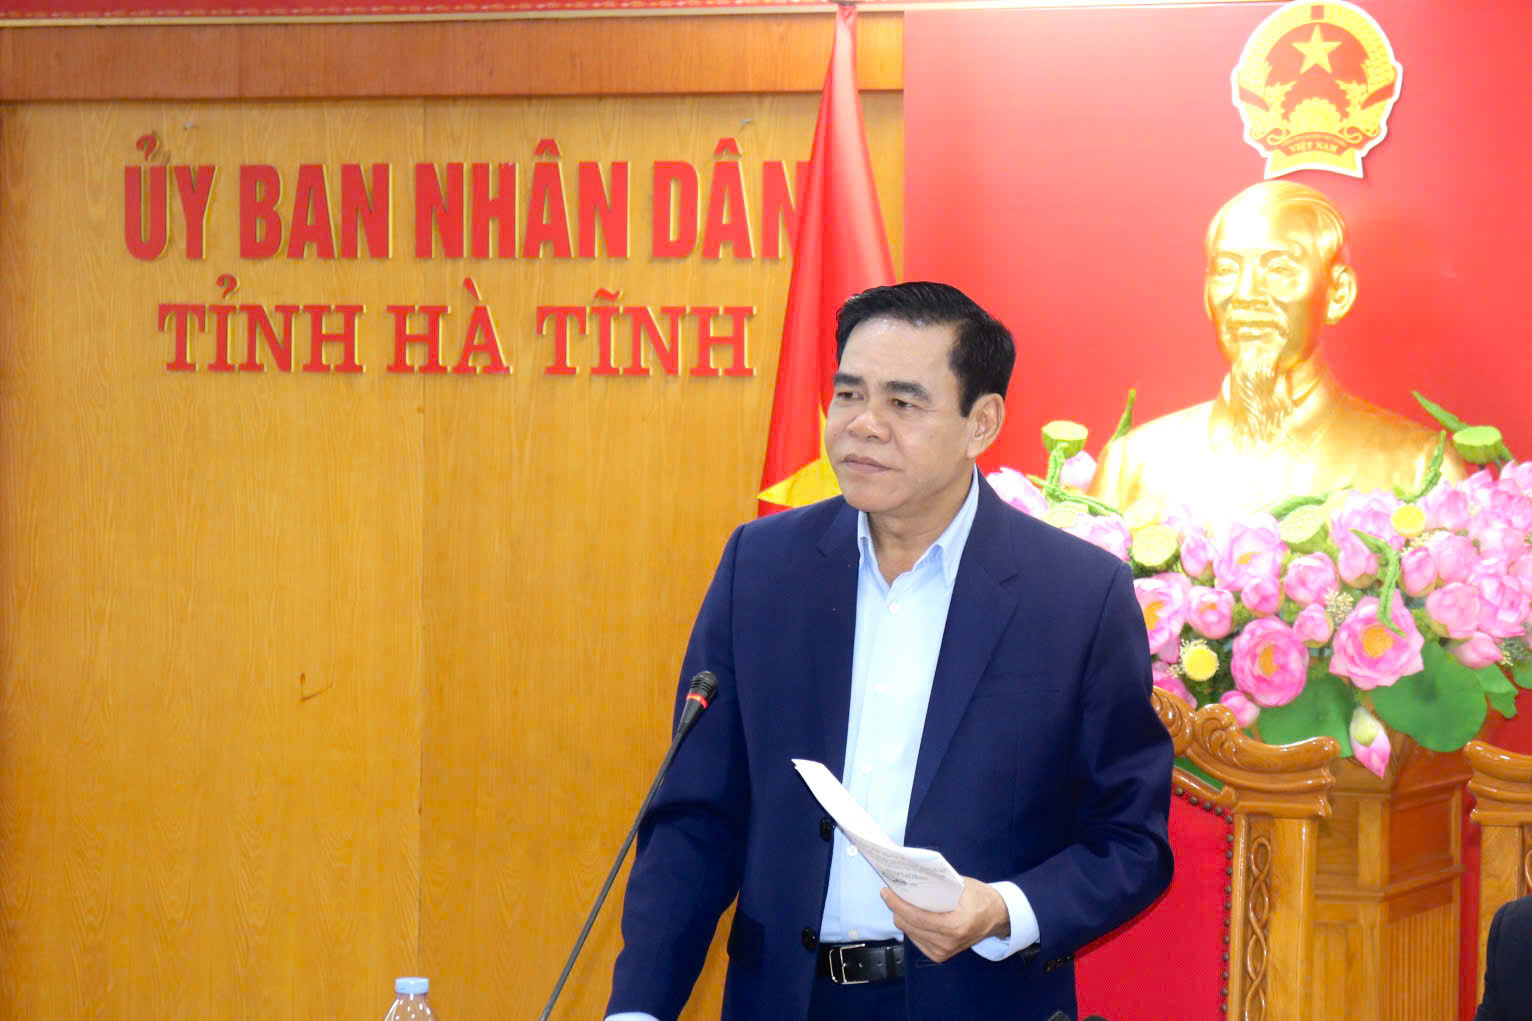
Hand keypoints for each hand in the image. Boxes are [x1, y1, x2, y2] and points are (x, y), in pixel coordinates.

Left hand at [880, 877, 1009, 962]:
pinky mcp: (940, 956)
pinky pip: (916, 940)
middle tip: (892, 894)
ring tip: (902, 903)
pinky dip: (911, 927)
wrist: (997, 917)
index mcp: (955, 925)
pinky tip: (913, 916)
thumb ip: (936, 883)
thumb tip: (910, 874)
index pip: (916, 917)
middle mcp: (948, 942)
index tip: (886, 892)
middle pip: (908, 925)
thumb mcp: (960, 885)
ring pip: (909, 933)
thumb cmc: (980, 897)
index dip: (897, 904)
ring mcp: (944, 952)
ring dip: (903, 918)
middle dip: (896, 909)